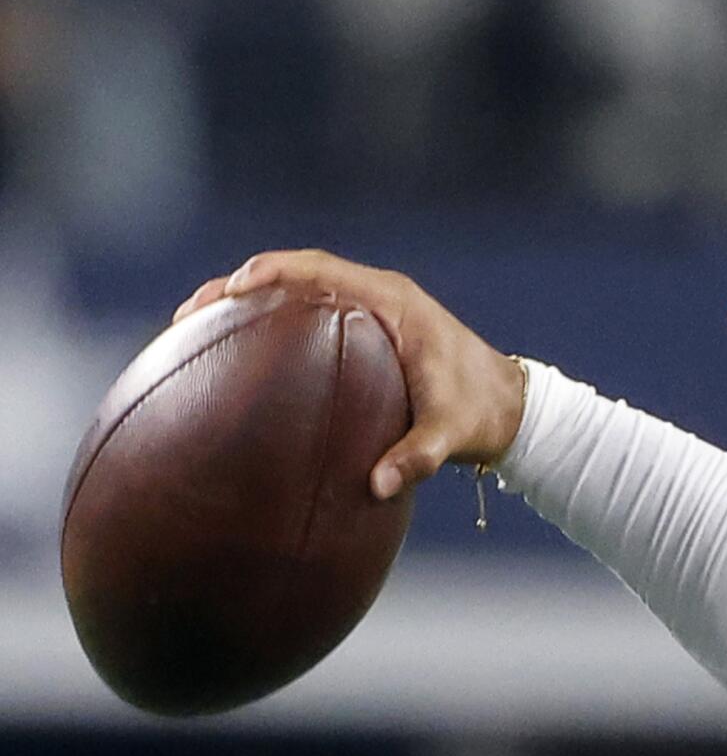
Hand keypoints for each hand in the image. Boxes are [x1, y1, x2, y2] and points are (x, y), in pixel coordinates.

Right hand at [173, 250, 526, 499]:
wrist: (510, 406)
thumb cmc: (481, 414)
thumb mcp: (452, 435)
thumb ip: (419, 457)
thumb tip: (377, 485)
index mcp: (394, 302)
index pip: (321, 270)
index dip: (272, 272)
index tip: (230, 291)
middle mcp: (379, 296)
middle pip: (297, 273)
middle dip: (239, 286)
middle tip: (187, 315)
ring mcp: (370, 310)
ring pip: (298, 290)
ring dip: (248, 303)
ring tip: (190, 330)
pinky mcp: (365, 330)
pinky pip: (308, 313)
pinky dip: (270, 323)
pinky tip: (233, 353)